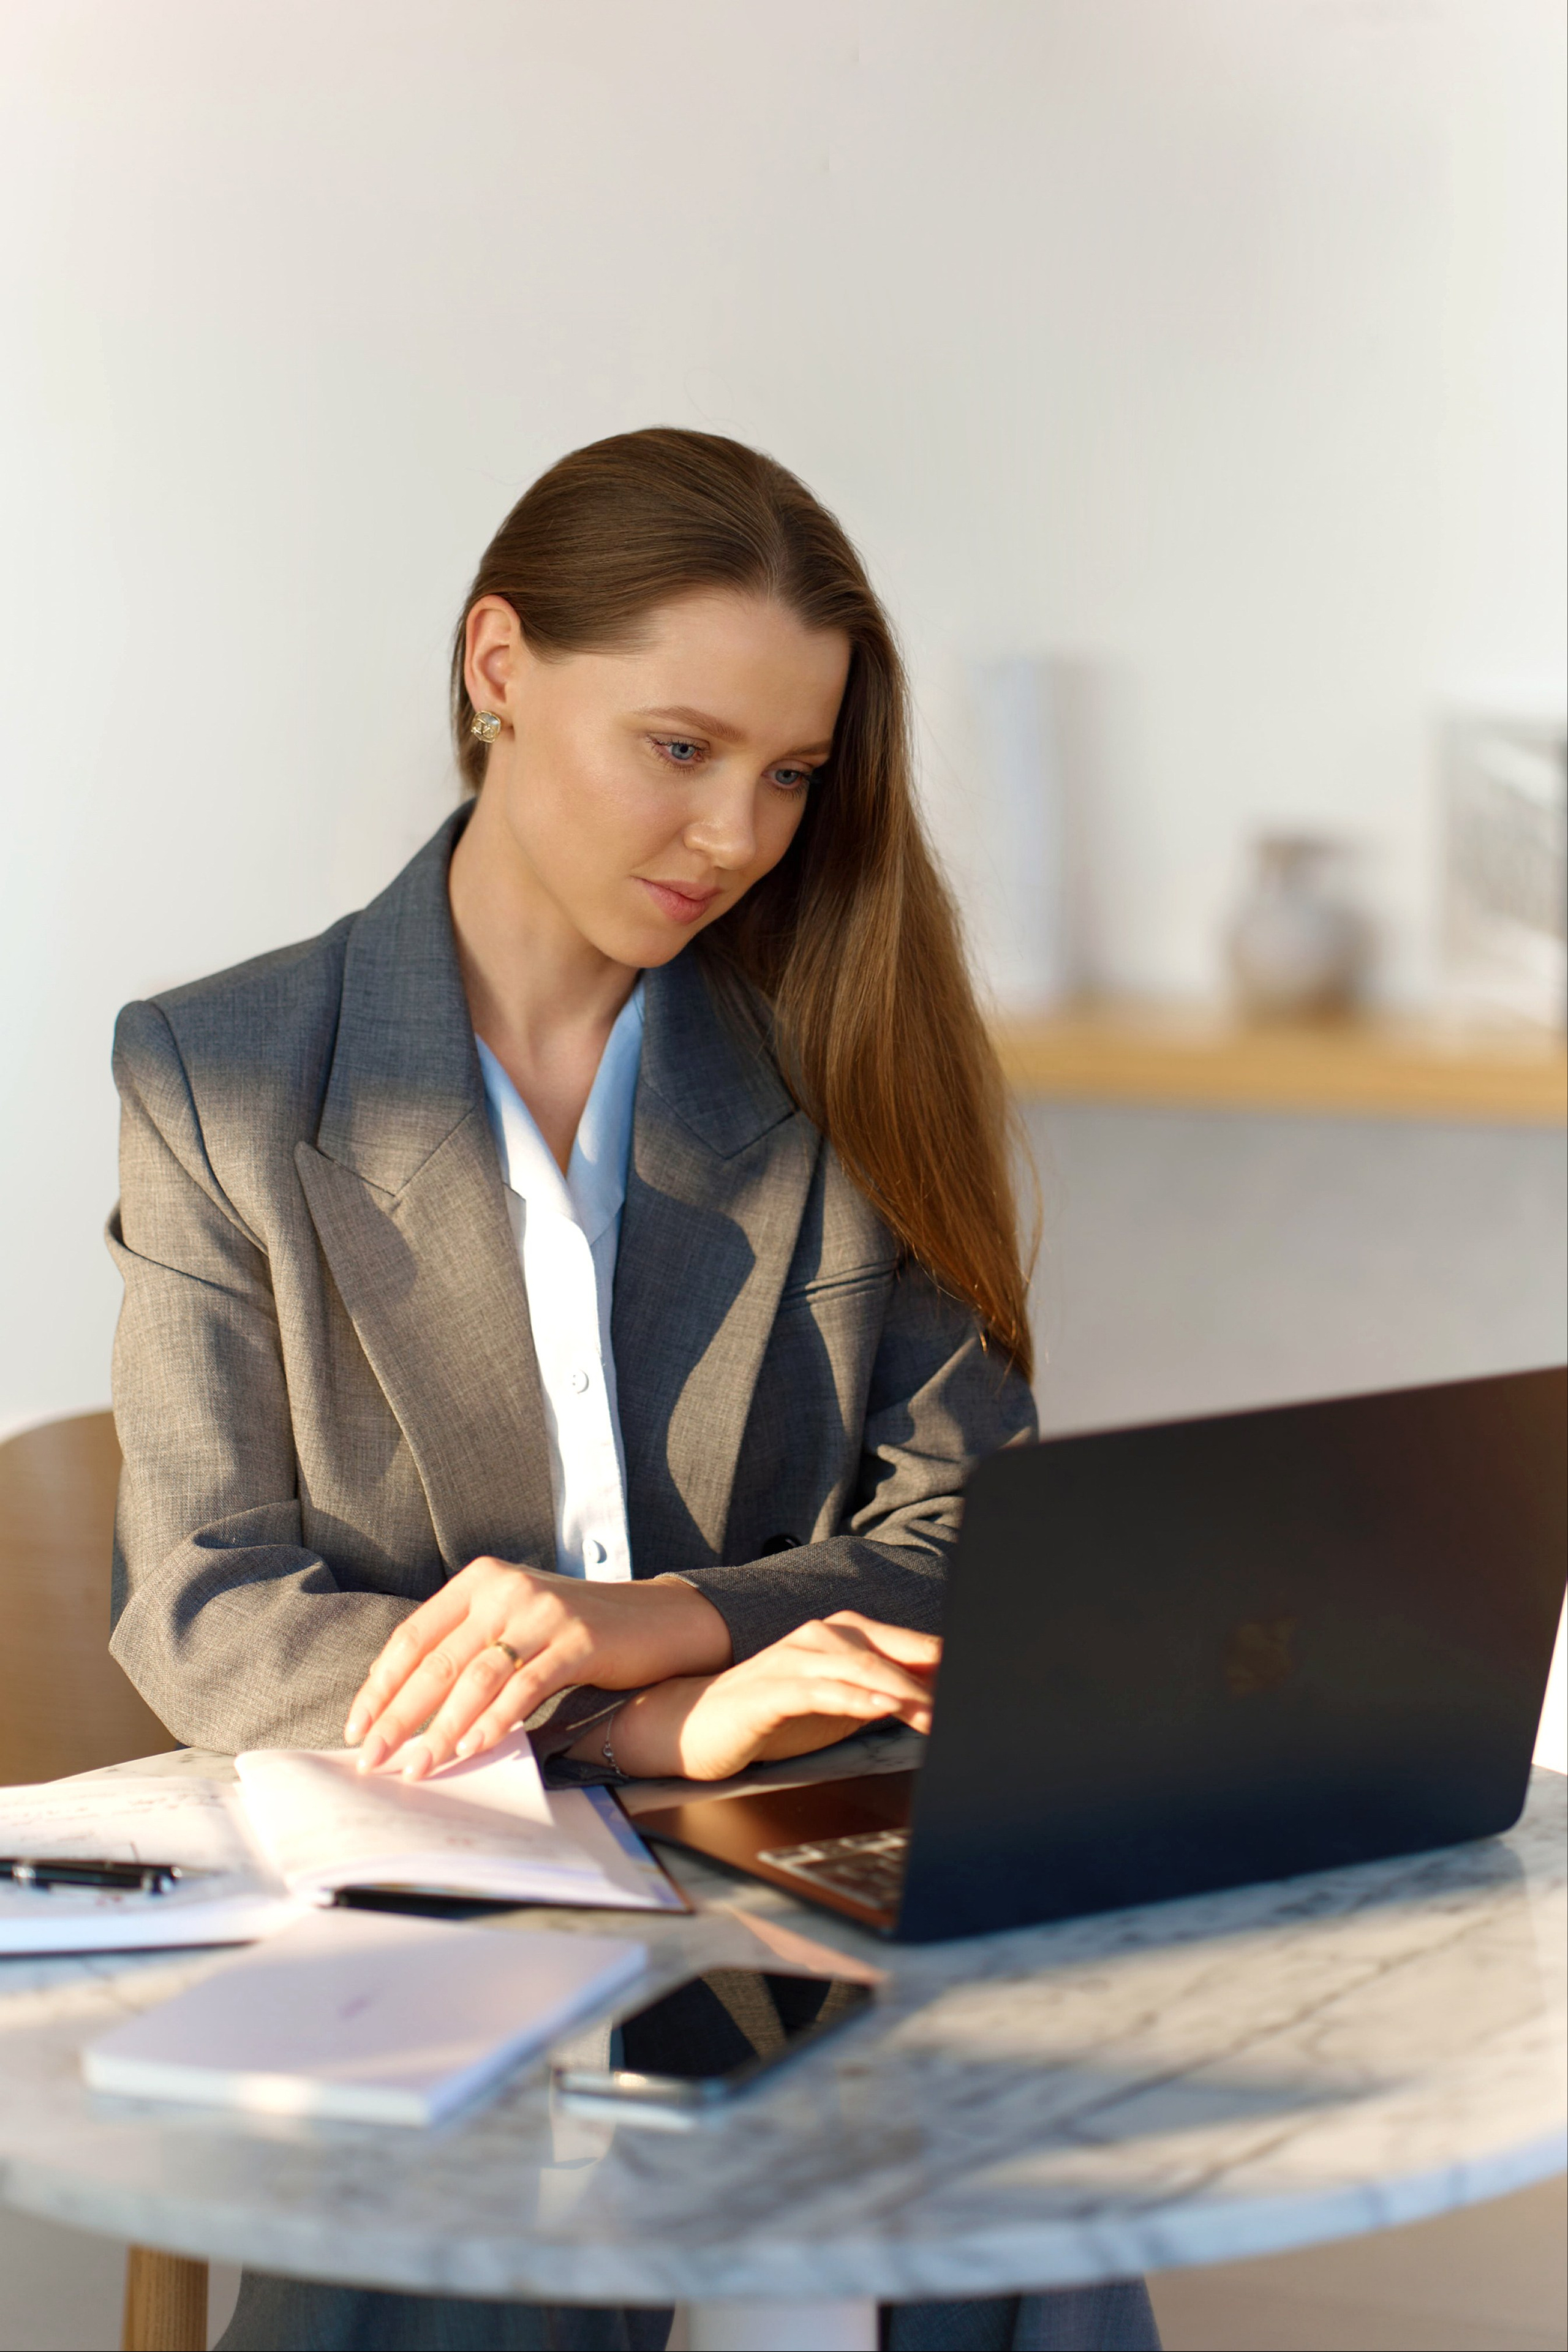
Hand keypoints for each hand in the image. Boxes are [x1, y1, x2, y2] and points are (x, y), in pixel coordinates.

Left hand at [344, 1560, 731, 1776]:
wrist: (652, 1617)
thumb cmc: (571, 1630)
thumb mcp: (511, 1622)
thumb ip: (465, 1646)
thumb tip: (404, 1708)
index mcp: (479, 1580)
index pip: (413, 1635)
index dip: (381, 1684)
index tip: (358, 1726)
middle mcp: (505, 1589)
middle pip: (437, 1660)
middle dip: (399, 1716)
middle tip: (374, 1758)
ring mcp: (543, 1611)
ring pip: (476, 1677)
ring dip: (441, 1729)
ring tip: (420, 1766)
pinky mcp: (579, 1639)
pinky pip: (525, 1686)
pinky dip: (495, 1720)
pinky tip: (473, 1747)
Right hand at [579, 1612, 939, 1782]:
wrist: (694, 1725)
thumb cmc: (772, 1716)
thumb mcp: (840, 1706)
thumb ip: (884, 1696)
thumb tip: (939, 1701)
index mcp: (843, 1637)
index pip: (907, 1645)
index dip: (945, 1664)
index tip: (983, 1682)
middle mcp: (821, 1636)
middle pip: (891, 1650)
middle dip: (933, 1675)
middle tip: (968, 1700)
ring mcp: (794, 1658)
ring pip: (860, 1665)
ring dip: (902, 1689)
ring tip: (934, 1712)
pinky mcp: (771, 1688)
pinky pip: (820, 1689)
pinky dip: (855, 1697)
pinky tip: (882, 1707)